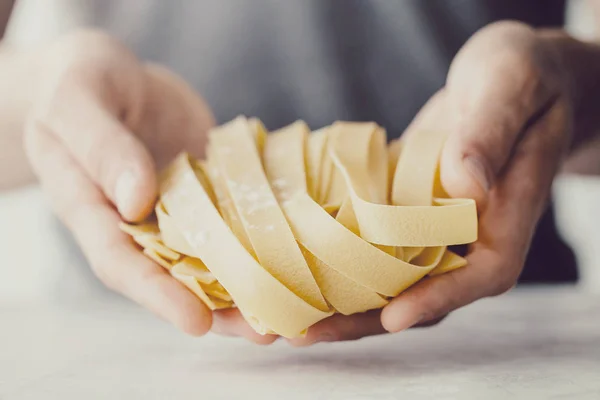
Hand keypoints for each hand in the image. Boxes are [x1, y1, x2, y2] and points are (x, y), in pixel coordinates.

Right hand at [24, 30, 274, 342]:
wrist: (114, 77)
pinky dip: (263, 239)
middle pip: (175, 276)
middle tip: (267, 330)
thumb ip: (101, 147)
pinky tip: (298, 253)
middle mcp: (137, 223)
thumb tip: (137, 199)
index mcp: (92, 210)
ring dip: (250, 285)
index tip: (196, 321)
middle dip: (220, 308)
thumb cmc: (80, 82)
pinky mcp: (209, 194)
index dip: (157, 296)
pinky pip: (235, 219)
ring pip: (212, 257)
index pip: (120, 263)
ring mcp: (177, 211)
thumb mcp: (76, 102)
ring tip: (294, 311)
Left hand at [290, 21, 573, 345]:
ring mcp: (438, 225)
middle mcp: (473, 231)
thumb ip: (489, 132)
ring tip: (289, 318)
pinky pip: (378, 246)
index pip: (483, 272)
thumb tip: (466, 184)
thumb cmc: (520, 75)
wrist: (509, 80)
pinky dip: (341, 260)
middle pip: (427, 292)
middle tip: (307, 332)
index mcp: (509, 210)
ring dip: (346, 301)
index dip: (440, 297)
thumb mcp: (509, 83)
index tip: (395, 317)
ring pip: (396, 277)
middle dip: (369, 318)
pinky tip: (298, 264)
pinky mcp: (409, 212)